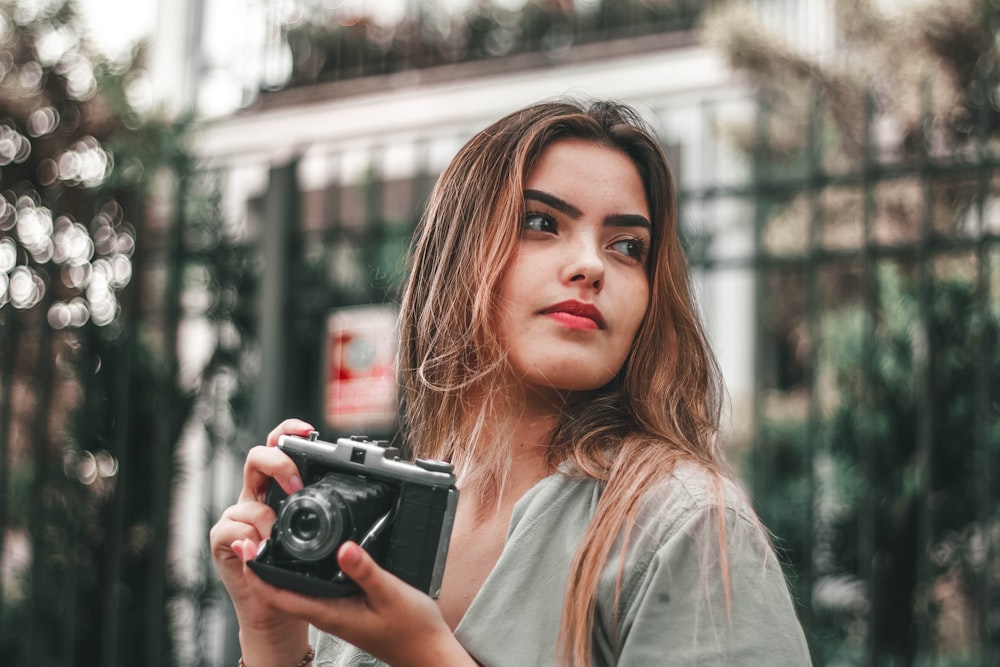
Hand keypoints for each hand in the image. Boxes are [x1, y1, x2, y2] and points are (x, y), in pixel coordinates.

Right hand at [209, 418, 316, 660]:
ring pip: (247, 499)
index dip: (288, 431)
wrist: (276, 607)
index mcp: (277, 488)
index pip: (278, 447)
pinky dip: (249, 538)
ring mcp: (237, 516)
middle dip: (278, 463)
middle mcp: (255, 495)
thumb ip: (322, 511)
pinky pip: (232, 527)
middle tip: (297, 485)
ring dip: (267, 518)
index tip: (307, 430)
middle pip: (256, 458)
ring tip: (278, 537)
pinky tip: (260, 548)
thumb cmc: (296, 568)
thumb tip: (353, 491)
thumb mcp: (316, 534)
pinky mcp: (223, 539)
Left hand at [235, 540, 476, 666]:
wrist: (427, 653)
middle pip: (281, 592)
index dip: (258, 573)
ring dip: (280, 568)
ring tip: (272, 541)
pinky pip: (314, 591)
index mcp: (330, 613)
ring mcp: (335, 614)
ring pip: (296, 591)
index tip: (246, 548)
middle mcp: (327, 615)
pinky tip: (308, 558)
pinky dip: (302, 573)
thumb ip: (365, 571)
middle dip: (262, 566)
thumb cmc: (412, 629)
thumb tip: (343, 547)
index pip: (279, 596)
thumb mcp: (390, 593)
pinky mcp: (345, 610)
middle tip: (252, 535)